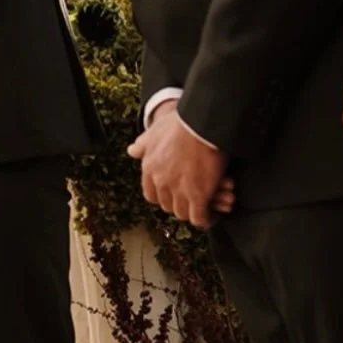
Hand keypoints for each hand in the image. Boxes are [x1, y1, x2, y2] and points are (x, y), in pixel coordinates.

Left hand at [128, 102, 226, 228]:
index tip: (173, 194)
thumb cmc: (181, 123)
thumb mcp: (155, 131)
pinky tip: (212, 216)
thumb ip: (143, 143)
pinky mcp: (198, 196)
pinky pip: (199, 218)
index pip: (151, 194)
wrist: (201, 123)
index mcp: (150, 168)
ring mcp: (179, 190)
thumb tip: (131, 151)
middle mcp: (161, 181)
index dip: (163, 196)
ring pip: (182, 213)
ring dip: (193, 212)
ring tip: (204, 208)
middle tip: (191, 201)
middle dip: (178, 204)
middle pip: (167, 205)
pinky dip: (205, 219)